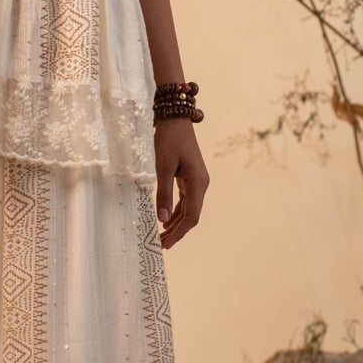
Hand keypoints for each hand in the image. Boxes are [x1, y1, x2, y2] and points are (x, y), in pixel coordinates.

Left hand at [153, 117, 207, 250]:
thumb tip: (162, 219)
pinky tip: (165, 219)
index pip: (191, 216)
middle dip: (177, 231)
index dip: (179, 233)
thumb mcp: (162, 166)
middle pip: (192, 215)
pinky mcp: (190, 176)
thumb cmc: (168, 139)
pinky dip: (175, 211)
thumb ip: (163, 193)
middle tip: (161, 245)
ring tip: (161, 236)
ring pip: (188, 209)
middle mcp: (201, 184)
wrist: (175, 118)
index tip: (166, 244)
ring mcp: (197, 180)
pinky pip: (185, 200)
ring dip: (176, 223)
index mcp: (198, 183)